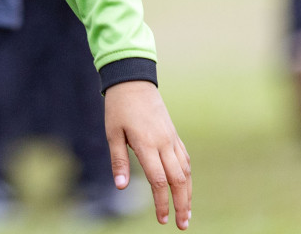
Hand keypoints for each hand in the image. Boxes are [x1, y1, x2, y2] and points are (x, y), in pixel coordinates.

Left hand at [105, 80, 190, 228]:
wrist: (133, 81)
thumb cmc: (119, 108)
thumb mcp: (112, 133)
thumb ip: (118, 160)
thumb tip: (120, 187)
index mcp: (146, 144)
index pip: (159, 181)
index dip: (162, 203)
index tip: (161, 219)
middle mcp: (163, 143)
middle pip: (178, 180)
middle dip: (181, 204)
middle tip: (182, 225)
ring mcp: (171, 139)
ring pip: (186, 172)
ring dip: (188, 194)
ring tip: (187, 214)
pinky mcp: (174, 135)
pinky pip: (185, 159)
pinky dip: (187, 177)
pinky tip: (186, 188)